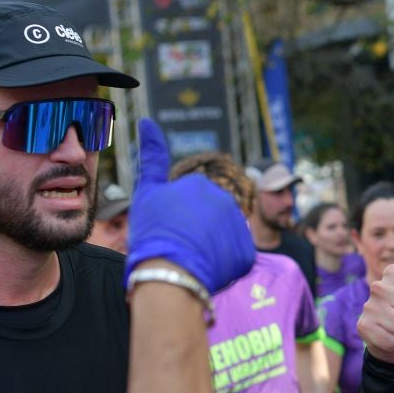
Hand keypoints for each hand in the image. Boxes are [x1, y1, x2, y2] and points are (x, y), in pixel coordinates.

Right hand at [124, 119, 255, 294]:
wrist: (170, 271)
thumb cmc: (153, 231)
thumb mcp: (146, 191)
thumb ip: (151, 158)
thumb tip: (147, 121)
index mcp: (200, 185)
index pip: (185, 204)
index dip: (172, 220)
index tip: (165, 230)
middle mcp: (224, 200)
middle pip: (206, 220)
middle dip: (193, 232)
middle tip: (176, 246)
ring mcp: (238, 227)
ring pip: (220, 239)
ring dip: (208, 248)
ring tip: (190, 260)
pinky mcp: (247, 253)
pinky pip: (232, 259)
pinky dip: (220, 267)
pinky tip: (205, 270)